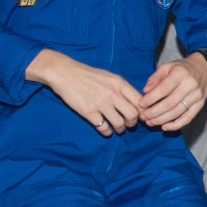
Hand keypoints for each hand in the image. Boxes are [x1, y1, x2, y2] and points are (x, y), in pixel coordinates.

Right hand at [26, 50, 141, 136]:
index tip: (139, 115)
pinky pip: (103, 128)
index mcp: (119, 83)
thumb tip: (136, 103)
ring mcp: (100, 103)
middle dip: (133, 122)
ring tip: (117, 128)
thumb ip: (122, 88)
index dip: (142, 111)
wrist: (65, 73)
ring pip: (119, 123)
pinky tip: (106, 131)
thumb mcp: (109, 77)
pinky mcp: (88, 112)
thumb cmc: (88, 75)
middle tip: (129, 124)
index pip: (139, 101)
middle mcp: (112, 93)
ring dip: (120, 129)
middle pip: (132, 114)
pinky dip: (107, 132)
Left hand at [139, 53, 206, 130]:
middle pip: (170, 103)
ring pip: (177, 112)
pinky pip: (187, 118)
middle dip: (154, 112)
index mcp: (180, 73)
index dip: (151, 99)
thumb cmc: (182, 68)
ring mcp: (196, 96)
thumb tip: (146, 91)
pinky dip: (175, 125)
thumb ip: (155, 78)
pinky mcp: (200, 105)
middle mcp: (190, 85)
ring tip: (150, 122)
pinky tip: (164, 127)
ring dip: (162, 120)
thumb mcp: (166, 67)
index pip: (164, 89)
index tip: (141, 104)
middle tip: (143, 116)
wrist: (203, 69)